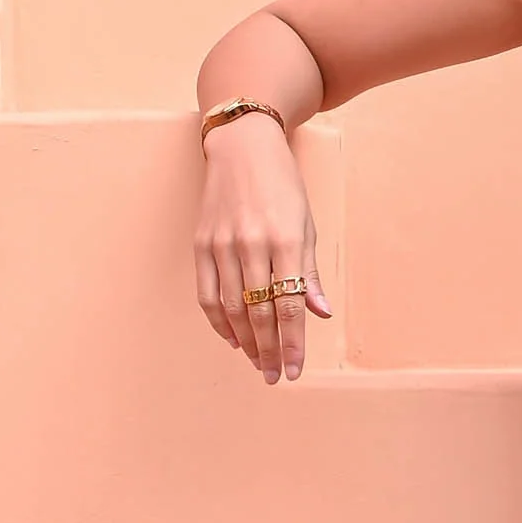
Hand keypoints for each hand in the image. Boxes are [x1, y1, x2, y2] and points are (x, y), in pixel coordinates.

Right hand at [192, 113, 332, 383]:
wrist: (242, 146)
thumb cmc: (282, 185)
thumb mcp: (306, 224)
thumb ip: (309, 272)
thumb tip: (320, 312)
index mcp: (285, 240)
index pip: (289, 306)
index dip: (292, 344)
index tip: (294, 371)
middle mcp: (251, 244)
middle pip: (259, 313)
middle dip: (269, 351)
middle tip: (274, 376)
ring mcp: (222, 244)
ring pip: (232, 308)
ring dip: (245, 342)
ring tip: (257, 363)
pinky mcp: (201, 243)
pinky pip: (207, 294)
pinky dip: (218, 321)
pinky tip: (231, 338)